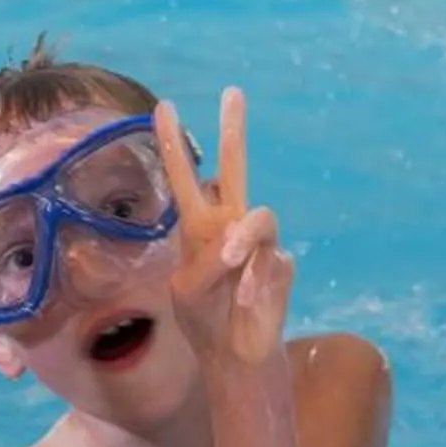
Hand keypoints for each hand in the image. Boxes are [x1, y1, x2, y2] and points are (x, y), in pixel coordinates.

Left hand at [154, 89, 292, 365]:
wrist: (234, 353)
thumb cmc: (204, 318)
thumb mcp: (188, 288)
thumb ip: (208, 260)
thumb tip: (237, 243)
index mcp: (198, 226)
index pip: (184, 177)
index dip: (173, 144)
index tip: (163, 107)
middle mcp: (230, 224)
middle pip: (235, 167)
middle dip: (234, 130)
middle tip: (232, 92)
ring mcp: (259, 241)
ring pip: (259, 216)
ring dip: (241, 240)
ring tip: (230, 263)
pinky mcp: (282, 262)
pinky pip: (271, 260)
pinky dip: (254, 283)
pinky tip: (245, 304)